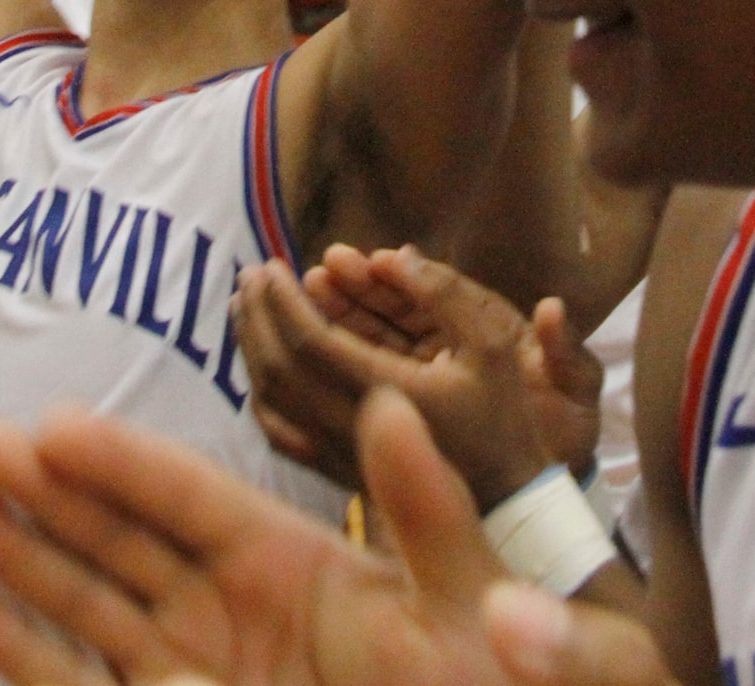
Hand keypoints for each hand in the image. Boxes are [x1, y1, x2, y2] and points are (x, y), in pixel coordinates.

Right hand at [0, 387, 674, 685]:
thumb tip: (395, 405)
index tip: (51, 421)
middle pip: (118, 539)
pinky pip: (79, 681)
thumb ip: (429, 516)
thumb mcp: (468, 608)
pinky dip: (19, 646)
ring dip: (14, 552)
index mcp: (295, 565)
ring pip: (84, 601)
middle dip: (42, 492)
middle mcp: (231, 611)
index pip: (189, 497)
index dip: (120, 461)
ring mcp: (195, 674)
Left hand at [235, 246, 599, 508]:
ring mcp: (338, 459)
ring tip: (246, 308)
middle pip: (279, 368)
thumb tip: (391, 253)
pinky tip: (259, 366)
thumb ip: (445, 293)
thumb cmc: (502, 417)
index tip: (269, 267)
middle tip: (250, 275)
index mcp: (386, 395)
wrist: (508, 501)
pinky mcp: (336, 475)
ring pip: (271, 403)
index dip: (283, 301)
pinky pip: (280, 435)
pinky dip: (260, 396)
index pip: (310, 342)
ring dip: (252, 349)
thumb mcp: (492, 344)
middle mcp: (352, 432)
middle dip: (259, 315)